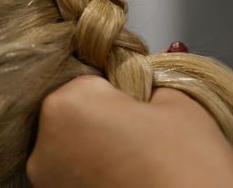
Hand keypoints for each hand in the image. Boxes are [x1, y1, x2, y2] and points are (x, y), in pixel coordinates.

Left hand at [26, 75, 232, 187]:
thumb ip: (157, 76)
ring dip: (103, 143)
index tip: (139, 100)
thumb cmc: (188, 171)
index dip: (119, 87)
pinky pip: (77, 171)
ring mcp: (48, 182)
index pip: (89, 77)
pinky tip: (129, 176)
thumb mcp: (179, 104)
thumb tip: (161, 57)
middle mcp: (44, 147)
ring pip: (77, 142)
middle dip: (109, 114)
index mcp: (68, 107)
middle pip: (79, 110)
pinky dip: (99, 169)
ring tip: (140, 158)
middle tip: (145, 131)